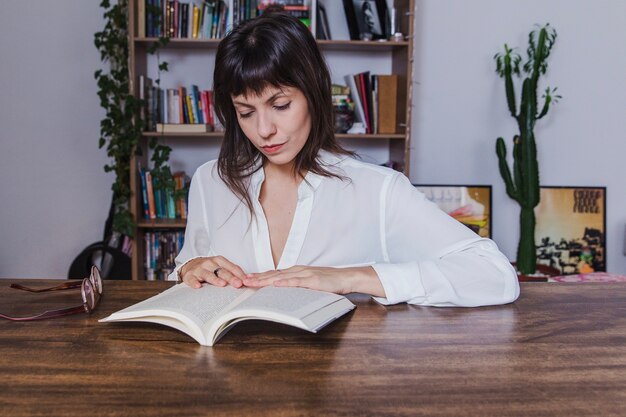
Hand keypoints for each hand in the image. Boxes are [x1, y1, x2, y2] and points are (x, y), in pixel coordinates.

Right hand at [179, 256, 246, 288]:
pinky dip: (194, 282)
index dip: (239, 274)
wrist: (190, 266)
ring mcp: (199, 269)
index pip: (231, 267)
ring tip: (222, 284)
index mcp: (219, 260)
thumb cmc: (210, 268)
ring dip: (215, 279)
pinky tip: (198, 286)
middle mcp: (210, 263)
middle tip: (238, 284)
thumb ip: (232, 272)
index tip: (246, 281)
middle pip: (221, 271)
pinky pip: (192, 279)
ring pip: (208, 274)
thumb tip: (247, 280)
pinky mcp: (189, 275)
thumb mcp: (221, 267)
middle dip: (230, 278)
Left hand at [244, 265, 385, 296]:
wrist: (346, 278)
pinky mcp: (312, 280)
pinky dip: (285, 283)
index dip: (259, 277)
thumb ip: (296, 286)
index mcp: (296, 271)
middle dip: (256, 278)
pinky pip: (296, 281)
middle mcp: (297, 270)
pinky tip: (275, 284)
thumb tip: (282, 292)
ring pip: (281, 277)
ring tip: (252, 282)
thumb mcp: (309, 283)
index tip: (245, 279)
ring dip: (265, 280)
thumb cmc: (328, 282)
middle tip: (241, 281)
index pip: (273, 274)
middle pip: (273, 274)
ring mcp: (304, 274)